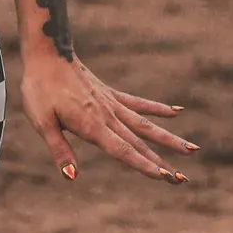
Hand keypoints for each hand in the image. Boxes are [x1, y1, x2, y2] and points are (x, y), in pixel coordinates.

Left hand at [19, 47, 193, 182]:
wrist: (47, 53)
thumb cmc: (39, 89)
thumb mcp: (42, 121)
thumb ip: (59, 149)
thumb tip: (72, 176)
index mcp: (92, 126)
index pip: (123, 150)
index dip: (143, 165)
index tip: (165, 177)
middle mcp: (108, 116)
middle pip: (140, 143)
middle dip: (162, 162)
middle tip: (183, 179)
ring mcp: (112, 104)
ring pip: (146, 125)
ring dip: (169, 139)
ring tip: (192, 149)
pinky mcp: (110, 94)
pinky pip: (138, 103)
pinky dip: (158, 108)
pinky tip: (177, 112)